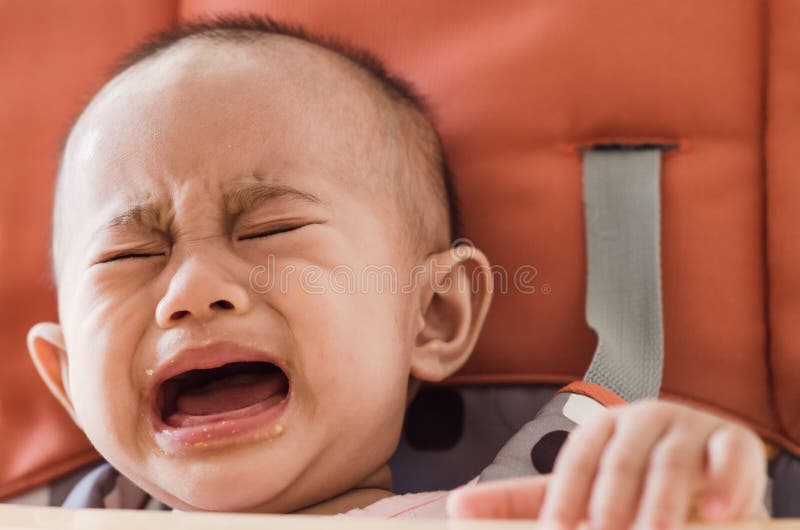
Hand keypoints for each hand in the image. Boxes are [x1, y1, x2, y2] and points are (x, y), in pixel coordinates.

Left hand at [447, 399, 768, 528]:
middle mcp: (642, 420)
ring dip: (663, 501)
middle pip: (621, 460)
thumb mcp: (580, 488)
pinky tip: (716, 512)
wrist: (703, 461)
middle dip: (612, 502)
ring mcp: (689, 428)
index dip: (567, 495)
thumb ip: (521, 500)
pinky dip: (726, 483)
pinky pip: (731, 457)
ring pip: (672, 461)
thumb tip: (453, 506)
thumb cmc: (629, 478)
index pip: (577, 459)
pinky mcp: (734, 442)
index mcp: (601, 429)